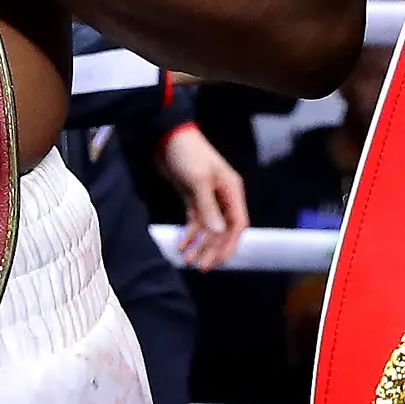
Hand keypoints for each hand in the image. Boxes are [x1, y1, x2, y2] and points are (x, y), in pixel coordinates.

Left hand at [159, 116, 248, 266]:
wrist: (167, 137)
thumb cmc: (188, 154)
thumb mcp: (198, 181)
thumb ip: (208, 208)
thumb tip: (217, 232)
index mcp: (232, 191)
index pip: (237, 224)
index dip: (230, 244)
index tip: (219, 261)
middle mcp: (223, 197)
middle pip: (223, 230)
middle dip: (213, 249)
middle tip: (201, 266)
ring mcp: (208, 199)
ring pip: (208, 229)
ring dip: (199, 244)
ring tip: (188, 260)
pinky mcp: (193, 198)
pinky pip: (195, 222)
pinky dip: (189, 234)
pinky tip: (181, 245)